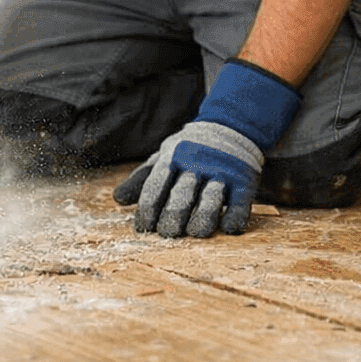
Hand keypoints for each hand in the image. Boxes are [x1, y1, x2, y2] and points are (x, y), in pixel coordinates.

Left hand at [113, 59, 300, 237]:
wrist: (229, 128)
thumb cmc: (187, 152)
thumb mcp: (163, 159)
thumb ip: (142, 180)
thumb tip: (117, 200)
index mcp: (172, 158)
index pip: (156, 184)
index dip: (148, 207)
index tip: (143, 228)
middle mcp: (196, 164)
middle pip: (183, 192)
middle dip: (174, 213)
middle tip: (168, 234)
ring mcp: (221, 171)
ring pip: (212, 196)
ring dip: (204, 216)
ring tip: (196, 234)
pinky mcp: (243, 181)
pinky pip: (241, 200)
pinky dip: (235, 214)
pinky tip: (228, 228)